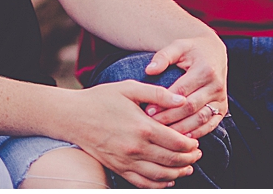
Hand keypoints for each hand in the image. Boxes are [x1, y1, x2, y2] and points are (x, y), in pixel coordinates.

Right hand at [70, 80, 204, 187]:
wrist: (74, 117)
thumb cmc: (102, 98)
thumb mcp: (130, 88)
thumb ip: (157, 94)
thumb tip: (181, 100)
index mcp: (141, 127)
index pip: (175, 141)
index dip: (190, 144)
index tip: (196, 142)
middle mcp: (136, 148)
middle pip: (170, 160)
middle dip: (188, 159)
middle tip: (197, 155)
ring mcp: (126, 162)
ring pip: (159, 175)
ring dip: (177, 173)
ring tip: (188, 168)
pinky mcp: (118, 169)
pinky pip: (142, 183)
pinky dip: (158, 185)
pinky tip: (167, 180)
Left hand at [138, 32, 228, 136]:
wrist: (214, 52)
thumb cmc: (192, 49)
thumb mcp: (178, 46)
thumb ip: (163, 56)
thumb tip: (149, 70)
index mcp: (205, 68)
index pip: (182, 90)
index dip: (165, 102)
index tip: (148, 109)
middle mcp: (216, 85)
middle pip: (191, 107)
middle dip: (170, 117)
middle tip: (152, 123)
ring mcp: (221, 98)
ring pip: (200, 119)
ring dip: (181, 128)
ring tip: (163, 133)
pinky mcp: (223, 109)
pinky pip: (210, 125)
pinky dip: (196, 133)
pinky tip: (181, 138)